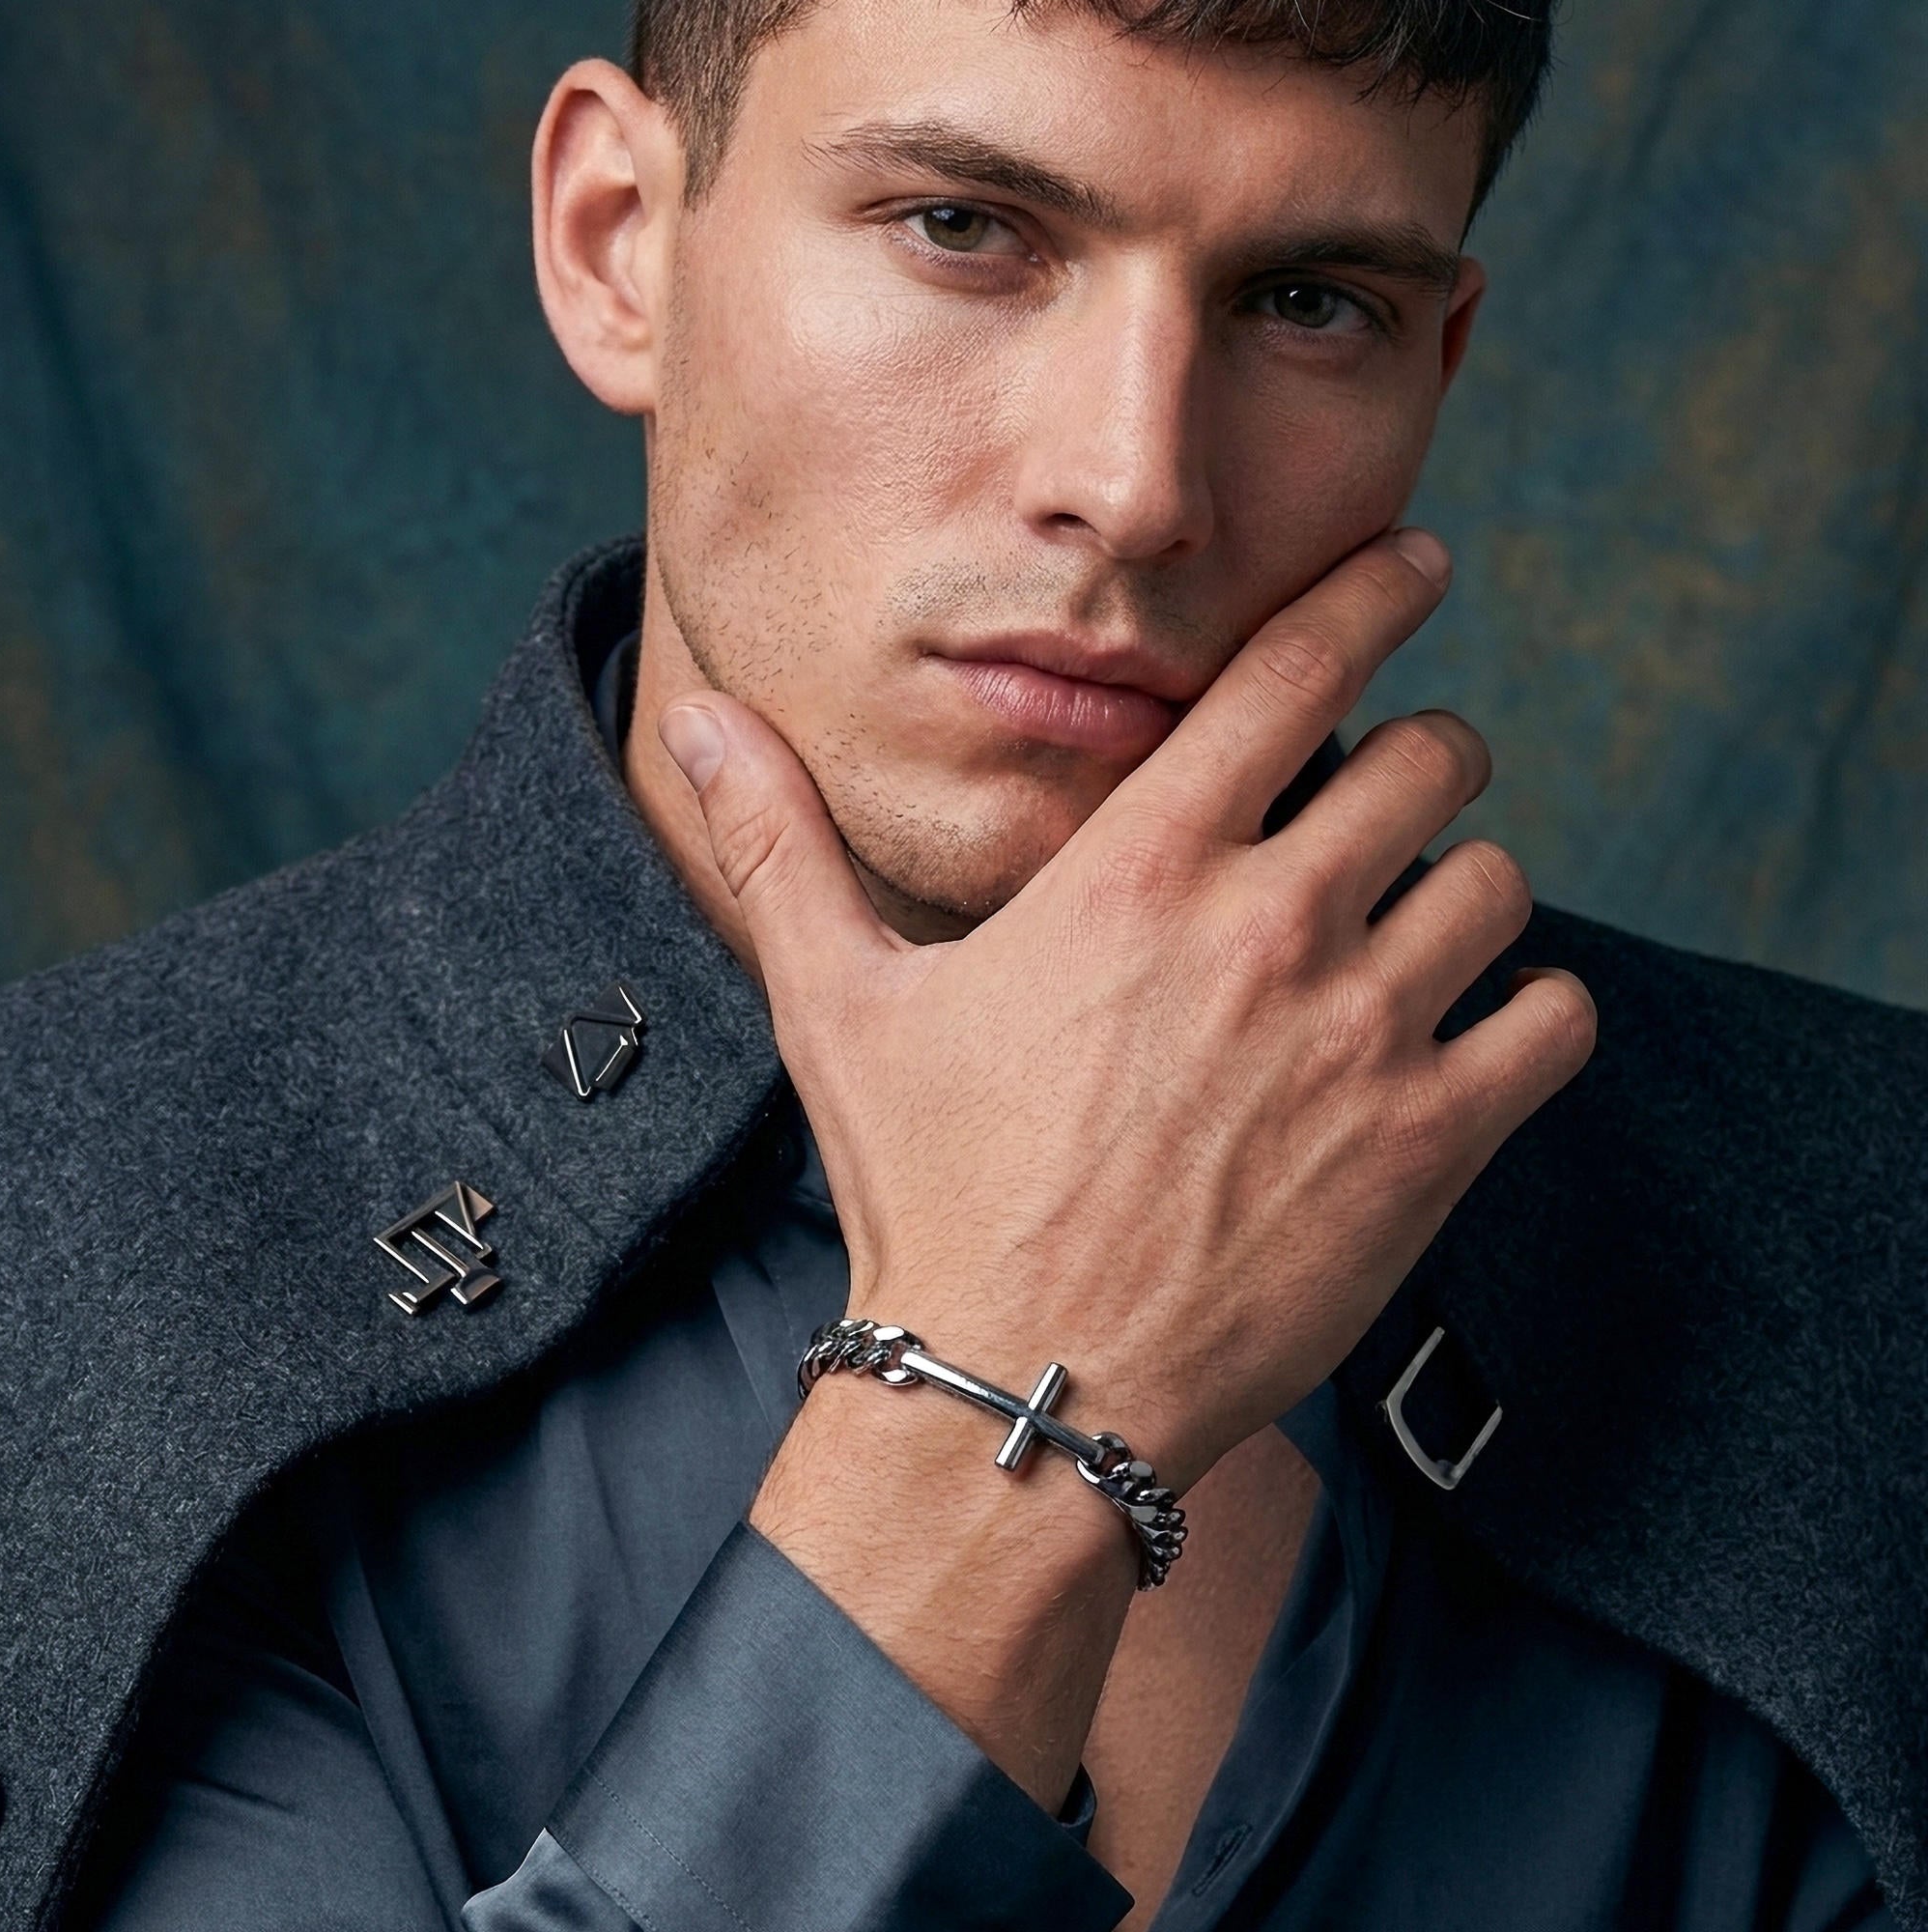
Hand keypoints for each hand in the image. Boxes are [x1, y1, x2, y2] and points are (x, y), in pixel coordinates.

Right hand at [658, 528, 1594, 1496]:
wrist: (1016, 1386)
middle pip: (1432, 761)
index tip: (1414, 564)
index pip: (1293, 675)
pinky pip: (1551, 1023)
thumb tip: (702, 718)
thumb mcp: (834, 1003)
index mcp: (1140, 870)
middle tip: (1406, 786)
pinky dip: (1534, 1012)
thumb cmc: (928, 1190)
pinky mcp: (1425, 1146)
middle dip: (1431, 753)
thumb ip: (779, 843)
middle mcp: (1268, 927)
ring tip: (1424, 925)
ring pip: (1496, 885)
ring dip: (1470, 886)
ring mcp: (1358, 1037)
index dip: (1371, 597)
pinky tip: (1482, 1033)